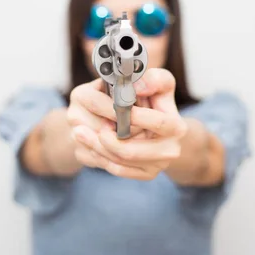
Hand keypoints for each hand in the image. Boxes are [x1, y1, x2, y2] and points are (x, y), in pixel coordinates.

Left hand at [71, 69, 186, 179]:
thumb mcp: (160, 83)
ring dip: (95, 148)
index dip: (134, 116)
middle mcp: (170, 150)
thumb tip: (137, 86)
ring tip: (78, 133)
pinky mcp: (145, 174)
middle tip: (80, 128)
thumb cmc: (157, 100)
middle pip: (131, 152)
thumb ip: (153, 79)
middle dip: (104, 140)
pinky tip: (87, 145)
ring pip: (120, 162)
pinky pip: (118, 170)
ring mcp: (158, 166)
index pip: (156, 123)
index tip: (113, 107)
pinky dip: (100, 158)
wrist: (163, 128)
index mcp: (176, 126)